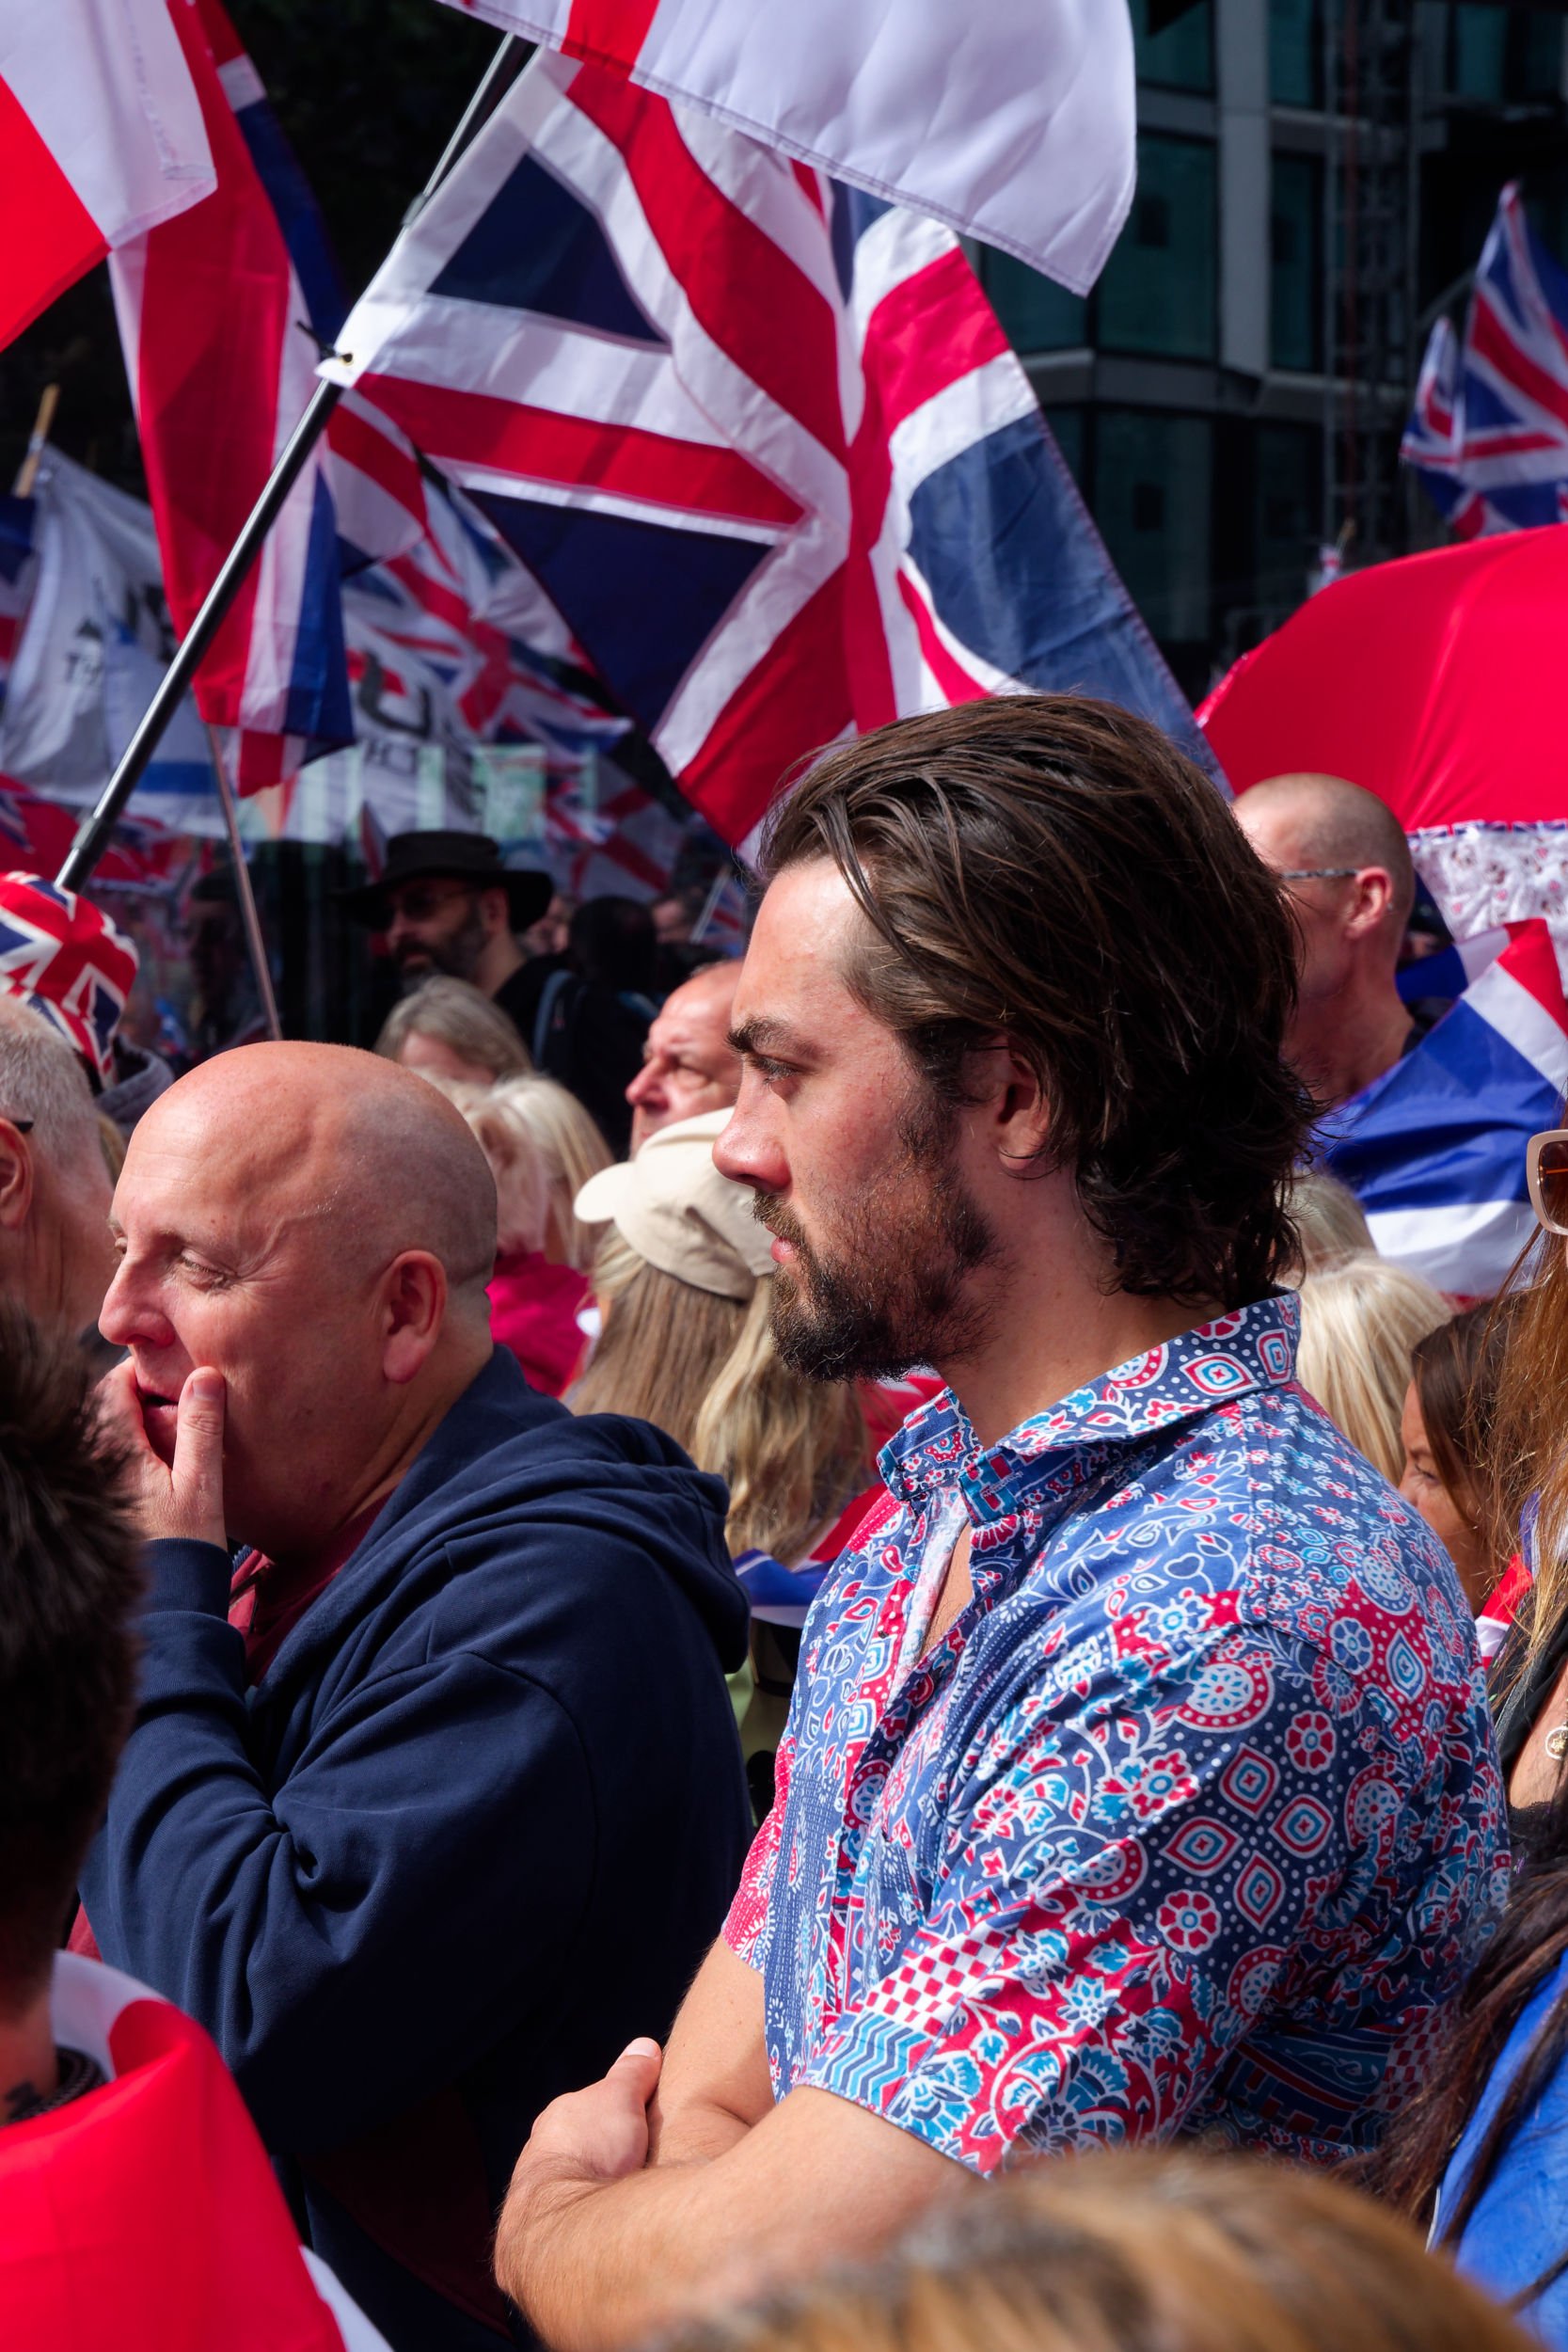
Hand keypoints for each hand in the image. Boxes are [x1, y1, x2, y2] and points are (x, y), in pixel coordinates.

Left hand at [98, 1358, 227, 1548]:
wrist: (169, 1603)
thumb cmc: (187, 1545)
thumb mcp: (203, 1484)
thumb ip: (202, 1428)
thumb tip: (204, 1375)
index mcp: (116, 1455)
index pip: (112, 1388)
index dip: (141, 1372)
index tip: (173, 1373)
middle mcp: (98, 1467)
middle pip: (105, 1409)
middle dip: (138, 1395)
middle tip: (178, 1396)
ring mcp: (101, 1486)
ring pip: (108, 1434)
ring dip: (137, 1421)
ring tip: (175, 1426)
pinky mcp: (109, 1503)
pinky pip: (113, 1459)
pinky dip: (134, 1447)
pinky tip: (163, 1461)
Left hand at [496, 2041, 662, 2300]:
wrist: (563, 2227)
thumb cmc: (591, 2152)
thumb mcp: (621, 2099)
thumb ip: (631, 2074)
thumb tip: (644, 2046)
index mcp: (555, 2123)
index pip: (586, 2113)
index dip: (615, 2118)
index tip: (638, 2127)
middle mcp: (537, 2161)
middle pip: (579, 2155)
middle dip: (603, 2160)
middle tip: (638, 2170)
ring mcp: (536, 2206)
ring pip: (571, 2193)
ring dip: (595, 2197)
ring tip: (627, 2208)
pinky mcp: (539, 2250)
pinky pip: (569, 2230)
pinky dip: (589, 2228)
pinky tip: (611, 2235)